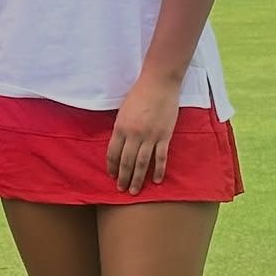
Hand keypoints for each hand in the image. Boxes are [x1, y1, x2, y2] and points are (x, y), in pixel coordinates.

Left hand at [106, 75, 181, 193]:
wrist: (158, 85)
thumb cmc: (138, 95)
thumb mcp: (122, 111)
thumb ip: (121, 128)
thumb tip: (119, 144)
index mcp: (120, 127)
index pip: (113, 153)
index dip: (111, 166)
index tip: (111, 176)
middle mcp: (133, 135)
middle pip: (126, 161)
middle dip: (123, 177)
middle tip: (121, 189)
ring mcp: (150, 137)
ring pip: (142, 163)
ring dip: (137, 178)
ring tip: (134, 190)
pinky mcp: (164, 136)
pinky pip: (161, 157)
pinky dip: (158, 170)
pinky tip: (155, 180)